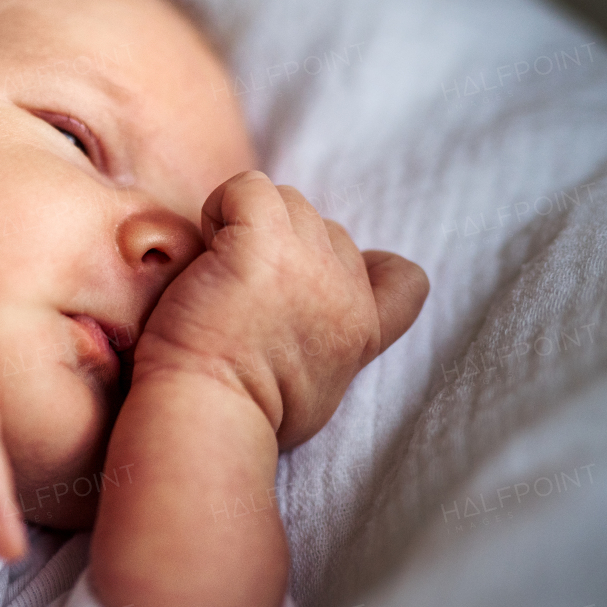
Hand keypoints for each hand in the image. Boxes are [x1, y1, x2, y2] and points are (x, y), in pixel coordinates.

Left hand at [135, 171, 427, 447]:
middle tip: (236, 296)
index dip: (358, 266)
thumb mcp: (316, 395)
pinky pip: (248, 188)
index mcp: (362, 331)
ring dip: (245, 226)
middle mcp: (345, 292)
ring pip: (288, 202)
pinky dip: (220, 207)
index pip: (403, 276)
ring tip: (215, 276)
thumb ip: (330, 351)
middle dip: (279, 249)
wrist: (206, 418)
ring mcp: (309, 264)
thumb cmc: (242, 417)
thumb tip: (317, 333)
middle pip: (325, 230)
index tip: (308, 289)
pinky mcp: (262, 245)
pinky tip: (203, 251)